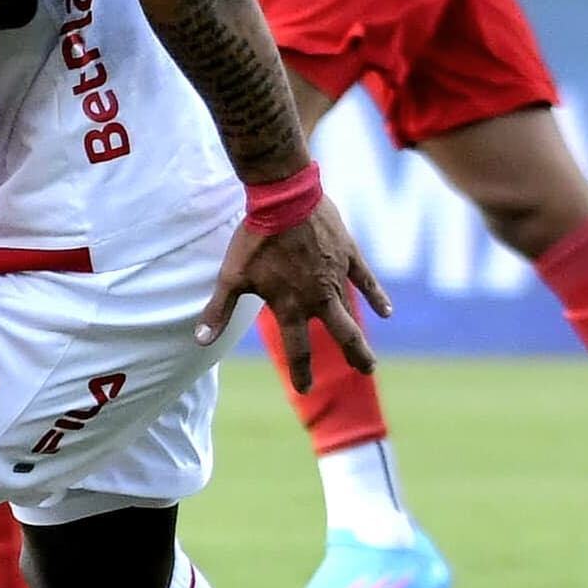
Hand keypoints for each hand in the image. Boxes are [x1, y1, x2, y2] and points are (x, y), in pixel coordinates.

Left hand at [197, 197, 390, 392]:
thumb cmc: (255, 240)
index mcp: (291, 306)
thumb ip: (219, 311)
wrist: (283, 199)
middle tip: (366, 370)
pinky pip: (367, 280)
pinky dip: (378, 296)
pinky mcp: (349, 254)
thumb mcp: (232, 277)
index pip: (298, 349)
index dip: (302, 372)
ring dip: (361, 332)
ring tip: (368, 352)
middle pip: (343, 335)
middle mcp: (318, 297)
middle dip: (355, 356)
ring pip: (353, 310)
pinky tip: (387, 311)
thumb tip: (200, 341)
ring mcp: (337, 276)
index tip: (305, 389)